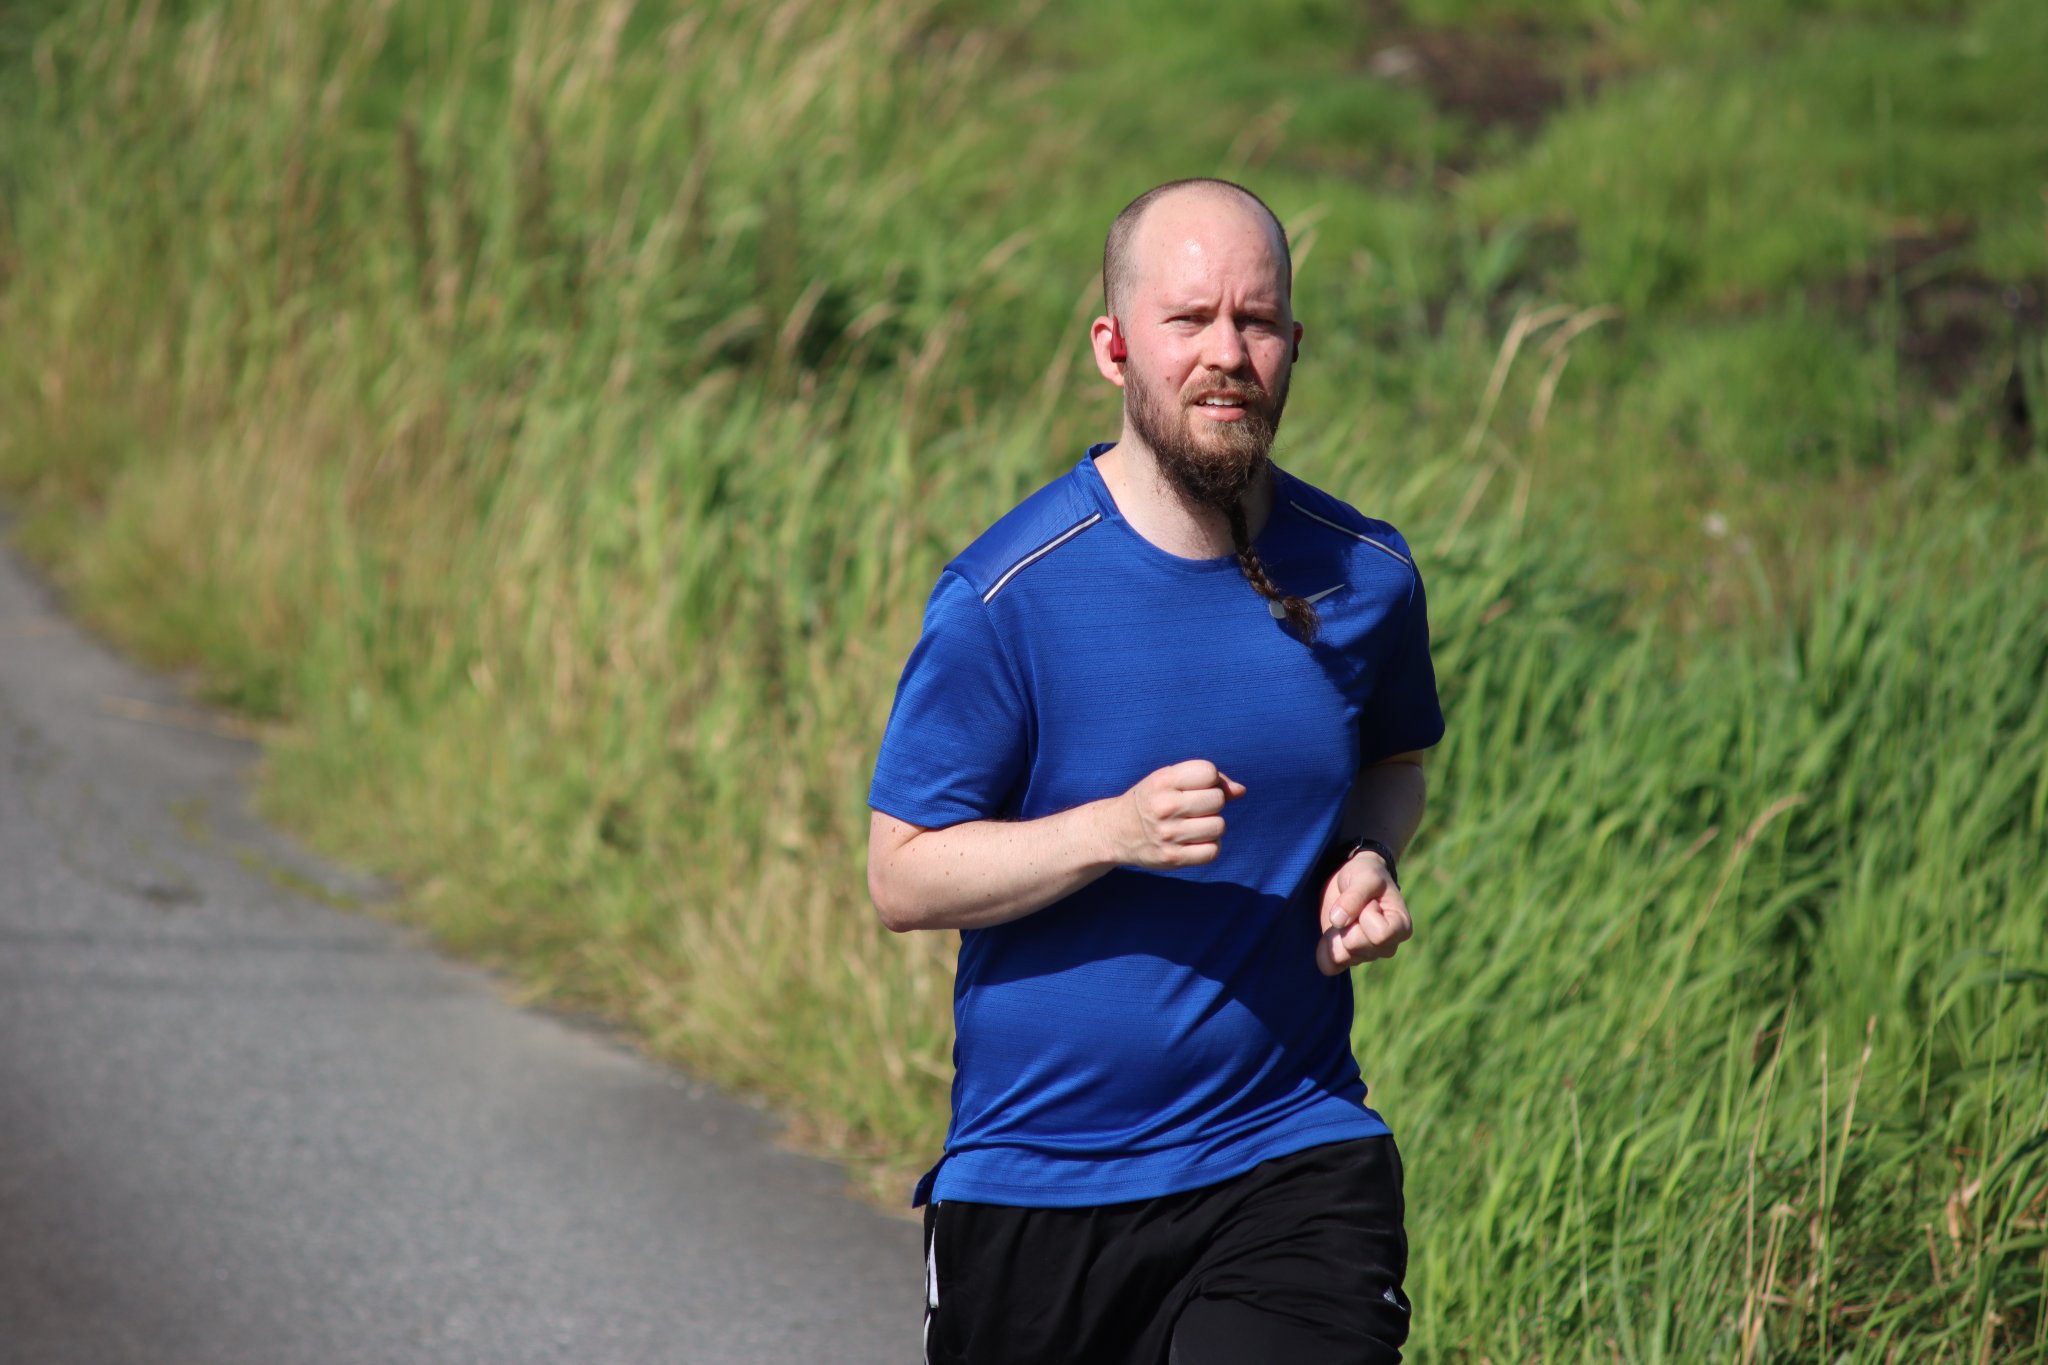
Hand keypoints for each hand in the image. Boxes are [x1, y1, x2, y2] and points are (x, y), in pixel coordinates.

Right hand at [1109, 760, 1246, 869]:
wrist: (1116, 832)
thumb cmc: (1151, 800)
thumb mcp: (1169, 780)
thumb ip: (1206, 779)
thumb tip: (1241, 791)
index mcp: (1162, 781)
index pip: (1208, 771)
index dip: (1210, 779)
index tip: (1196, 787)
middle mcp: (1164, 807)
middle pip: (1217, 800)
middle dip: (1212, 803)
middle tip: (1193, 808)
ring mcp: (1168, 834)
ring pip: (1219, 826)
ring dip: (1212, 825)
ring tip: (1193, 825)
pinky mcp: (1173, 858)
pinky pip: (1213, 851)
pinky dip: (1209, 846)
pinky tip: (1193, 841)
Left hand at [1316, 849, 1410, 974]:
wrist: (1351, 878)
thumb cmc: (1366, 874)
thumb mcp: (1365, 876)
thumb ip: (1355, 896)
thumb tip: (1338, 921)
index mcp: (1401, 927)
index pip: (1379, 935)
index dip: (1367, 914)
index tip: (1370, 901)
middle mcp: (1387, 947)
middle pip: (1357, 946)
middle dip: (1348, 923)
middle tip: (1354, 907)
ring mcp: (1367, 955)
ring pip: (1342, 956)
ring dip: (1336, 933)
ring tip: (1345, 916)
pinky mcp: (1346, 958)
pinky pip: (1330, 965)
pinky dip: (1325, 949)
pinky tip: (1330, 932)